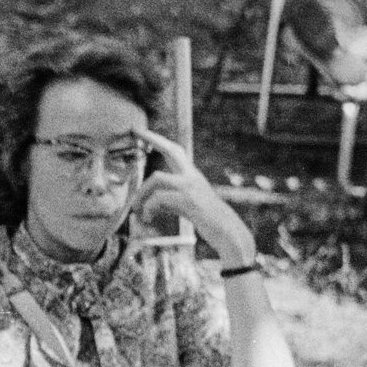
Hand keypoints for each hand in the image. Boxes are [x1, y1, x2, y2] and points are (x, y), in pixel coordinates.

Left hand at [132, 129, 253, 262]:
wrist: (231, 236)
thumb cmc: (210, 224)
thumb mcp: (187, 208)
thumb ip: (170, 201)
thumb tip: (148, 203)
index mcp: (193, 177)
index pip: (175, 152)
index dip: (158, 140)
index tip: (141, 131)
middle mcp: (193, 177)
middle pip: (172, 150)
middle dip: (153, 138)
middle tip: (134, 130)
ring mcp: (192, 187)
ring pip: (156, 178)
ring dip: (140, 194)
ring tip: (136, 211)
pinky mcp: (190, 201)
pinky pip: (159, 198)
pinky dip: (148, 209)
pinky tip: (147, 219)